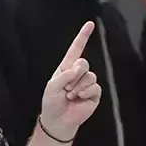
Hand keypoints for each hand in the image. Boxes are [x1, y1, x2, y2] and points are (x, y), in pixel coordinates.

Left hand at [40, 21, 100, 141]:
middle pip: (84, 63)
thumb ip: (65, 75)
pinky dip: (84, 93)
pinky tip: (78, 99)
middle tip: (66, 88)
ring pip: (89, 76)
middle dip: (74, 75)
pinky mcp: (94, 93)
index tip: (90, 24)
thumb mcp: (52, 86)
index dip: (83, 37)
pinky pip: (94, 87)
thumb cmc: (51, 103)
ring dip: (77, 87)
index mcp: (66, 68)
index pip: (76, 50)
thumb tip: (80, 68)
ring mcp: (87, 83)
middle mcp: (78, 73)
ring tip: (70, 96)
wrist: (57, 120)